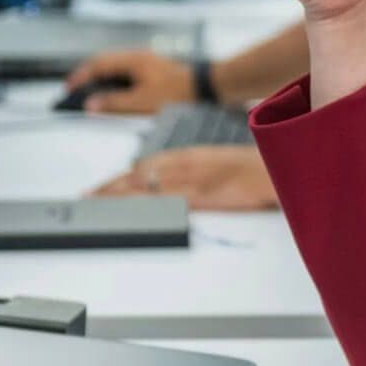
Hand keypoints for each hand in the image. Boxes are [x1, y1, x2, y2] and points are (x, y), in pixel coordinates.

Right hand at [64, 50, 193, 114]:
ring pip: (117, 71)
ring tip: (91, 97)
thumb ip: (113, 104)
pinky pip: (129, 77)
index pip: (98, 64)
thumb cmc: (179, 94)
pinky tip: (116, 99)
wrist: (208, 90)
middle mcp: (139, 59)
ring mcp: (148, 65)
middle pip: (106, 65)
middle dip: (89, 78)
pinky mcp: (155, 74)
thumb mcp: (141, 103)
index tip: (68, 88)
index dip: (81, 76)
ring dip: (103, 83)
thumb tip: (91, 105)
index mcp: (133, 60)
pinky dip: (117, 86)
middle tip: (75, 92)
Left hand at [88, 145, 277, 210]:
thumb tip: (169, 184)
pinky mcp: (206, 194)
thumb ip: (193, 172)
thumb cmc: (254, 167)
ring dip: (121, 194)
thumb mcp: (219, 164)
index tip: (99, 187)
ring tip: (97, 203)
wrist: (278, 166)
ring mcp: (195, 178)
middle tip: (87, 197)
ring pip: (149, 184)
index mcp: (190, 156)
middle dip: (112, 186)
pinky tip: (134, 210)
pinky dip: (149, 203)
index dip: (120, 177)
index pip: (145, 165)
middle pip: (140, 174)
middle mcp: (188, 163)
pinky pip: (170, 199)